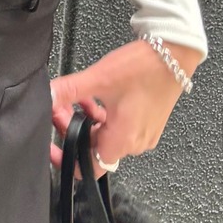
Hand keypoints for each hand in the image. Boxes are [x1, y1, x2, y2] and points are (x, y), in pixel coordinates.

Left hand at [49, 38, 203, 180]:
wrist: (175, 54)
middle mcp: (136, 143)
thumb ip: (68, 90)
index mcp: (123, 140)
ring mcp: (144, 134)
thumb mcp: (99, 78)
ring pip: (105, 137)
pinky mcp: (148, 123)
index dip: (67, 158)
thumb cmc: (145, 67)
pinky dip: (103, 116)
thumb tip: (47, 95)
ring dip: (87, 120)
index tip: (54, 144)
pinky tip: (97, 99)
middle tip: (62, 109)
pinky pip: (118, 128)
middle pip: (94, 148)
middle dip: (73, 129)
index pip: (89, 168)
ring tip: (79, 99)